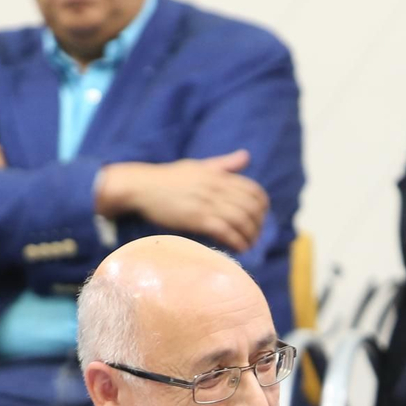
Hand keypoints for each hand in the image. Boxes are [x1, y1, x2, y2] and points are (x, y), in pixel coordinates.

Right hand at [96, 150, 268, 253]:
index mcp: (218, 175)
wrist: (143, 187)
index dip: (262, 206)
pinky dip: (237, 241)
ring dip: (250, 235)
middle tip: (256, 235)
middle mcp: (216, 188)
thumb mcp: (199, 166)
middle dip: (258, 224)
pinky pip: (225, 231)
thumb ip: (224, 164)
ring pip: (240, 220)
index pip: (252, 189)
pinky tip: (240, 248)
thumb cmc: (169, 178)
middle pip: (250, 207)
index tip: (261, 217)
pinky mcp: (196, 218)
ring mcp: (206, 203)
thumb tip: (246, 156)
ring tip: (250, 244)